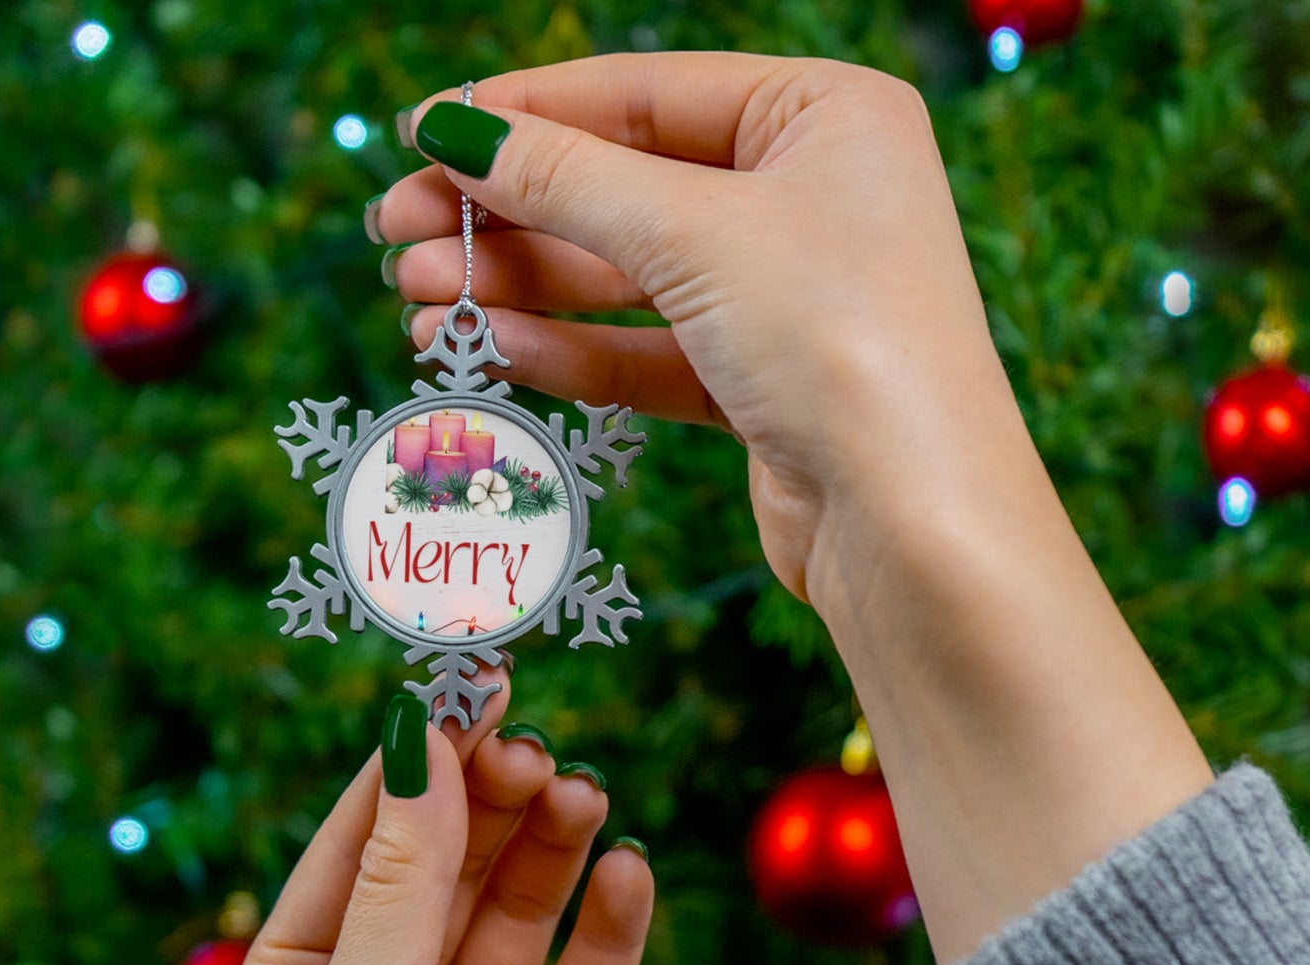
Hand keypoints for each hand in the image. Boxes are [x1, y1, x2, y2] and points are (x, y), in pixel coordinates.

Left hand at [224, 679, 652, 964]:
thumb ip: (403, 877)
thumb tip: (420, 736)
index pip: (366, 835)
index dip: (419, 756)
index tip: (471, 682)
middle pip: (452, 861)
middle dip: (492, 799)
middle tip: (537, 750)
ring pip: (522, 909)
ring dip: (554, 848)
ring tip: (584, 798)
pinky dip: (611, 928)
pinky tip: (629, 876)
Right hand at [376, 53, 1026, 602]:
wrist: (913, 525)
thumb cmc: (839, 341)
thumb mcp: (693, 233)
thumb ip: (567, 180)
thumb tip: (454, 131)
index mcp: (825, 116)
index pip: (644, 94)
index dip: (525, 113)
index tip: (421, 133)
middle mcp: (810, 198)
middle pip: (626, 189)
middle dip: (508, 215)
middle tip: (397, 235)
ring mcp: (787, 297)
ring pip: (629, 279)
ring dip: (523, 289)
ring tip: (419, 302)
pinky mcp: (763, 387)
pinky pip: (650, 353)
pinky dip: (574, 351)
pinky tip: (494, 350)